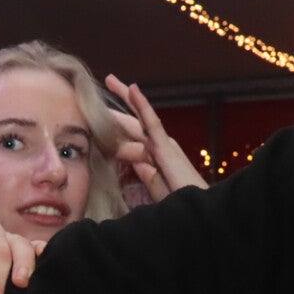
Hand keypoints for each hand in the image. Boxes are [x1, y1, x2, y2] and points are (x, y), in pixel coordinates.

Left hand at [102, 75, 206, 200]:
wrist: (195, 213)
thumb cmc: (177, 204)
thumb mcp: (154, 188)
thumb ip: (145, 175)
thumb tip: (136, 162)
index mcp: (154, 156)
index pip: (131, 135)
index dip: (115, 122)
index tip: (97, 113)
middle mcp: (159, 146)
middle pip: (133, 121)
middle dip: (119, 103)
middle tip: (105, 82)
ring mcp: (164, 145)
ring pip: (140, 117)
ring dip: (127, 97)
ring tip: (111, 80)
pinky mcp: (167, 148)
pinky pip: (152, 122)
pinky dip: (142, 105)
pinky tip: (132, 89)